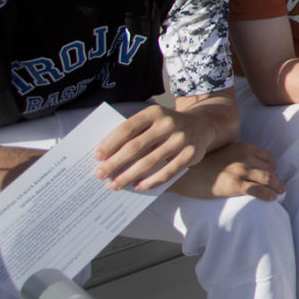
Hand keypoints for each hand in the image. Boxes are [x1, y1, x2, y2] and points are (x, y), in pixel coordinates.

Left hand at [93, 103, 223, 190]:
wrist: (202, 125)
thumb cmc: (166, 126)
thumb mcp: (152, 120)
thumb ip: (134, 132)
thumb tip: (107, 155)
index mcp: (154, 112)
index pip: (127, 128)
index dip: (110, 143)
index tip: (97, 157)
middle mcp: (169, 124)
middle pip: (136, 147)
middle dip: (115, 163)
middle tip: (100, 174)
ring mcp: (181, 139)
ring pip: (149, 162)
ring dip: (129, 175)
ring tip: (115, 185)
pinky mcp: (190, 154)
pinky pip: (167, 172)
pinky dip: (150, 181)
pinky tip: (137, 186)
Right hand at [170, 142, 283, 200]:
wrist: (185, 173)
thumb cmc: (201, 165)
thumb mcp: (222, 152)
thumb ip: (236, 155)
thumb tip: (246, 164)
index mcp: (242, 148)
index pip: (266, 156)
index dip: (272, 166)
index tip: (272, 173)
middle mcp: (244, 157)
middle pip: (269, 168)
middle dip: (275, 178)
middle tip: (279, 186)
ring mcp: (240, 171)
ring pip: (267, 178)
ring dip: (276, 186)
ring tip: (280, 192)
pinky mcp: (235, 185)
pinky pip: (258, 190)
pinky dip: (268, 195)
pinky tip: (272, 198)